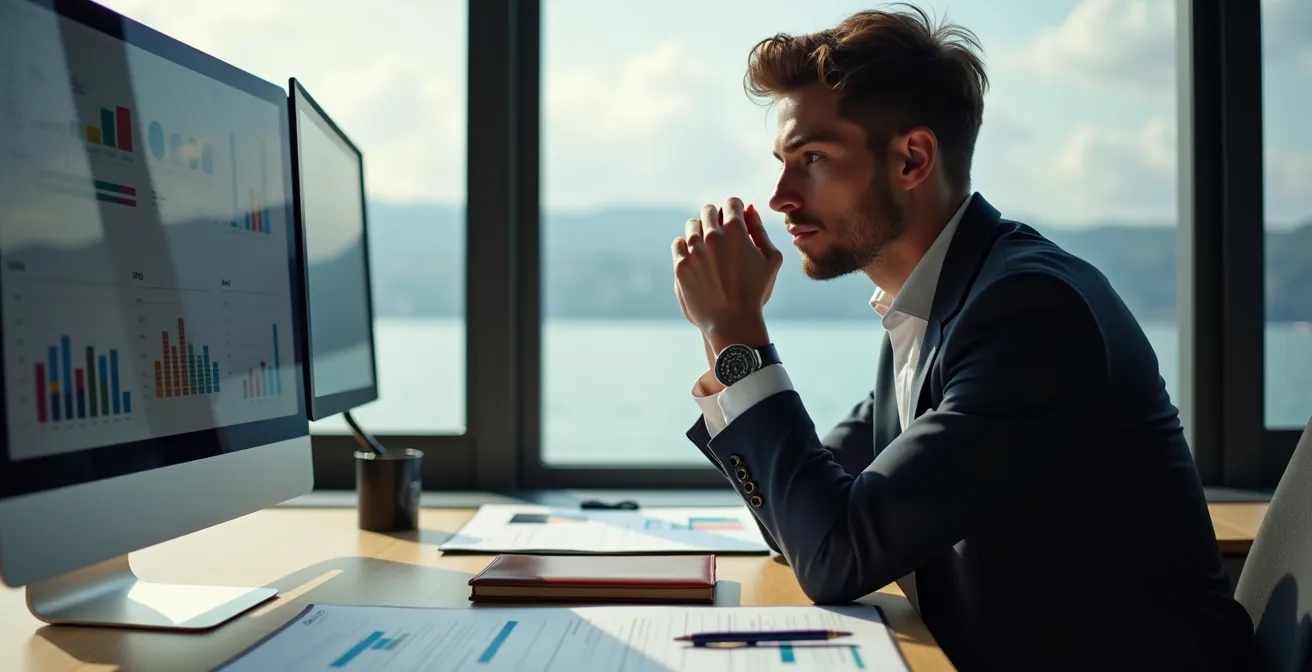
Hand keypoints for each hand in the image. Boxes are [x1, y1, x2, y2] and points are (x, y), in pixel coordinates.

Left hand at [672, 197, 782, 352]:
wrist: (732, 323)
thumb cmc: (756, 292)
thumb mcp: (771, 260)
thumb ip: (761, 230)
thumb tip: (749, 210)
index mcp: (736, 231)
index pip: (731, 202)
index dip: (735, 208)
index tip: (736, 218)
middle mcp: (712, 236)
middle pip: (709, 209)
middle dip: (717, 216)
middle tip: (722, 231)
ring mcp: (694, 250)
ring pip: (692, 224)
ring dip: (700, 230)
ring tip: (708, 245)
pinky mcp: (680, 265)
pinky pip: (678, 243)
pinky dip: (686, 246)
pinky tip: (696, 256)